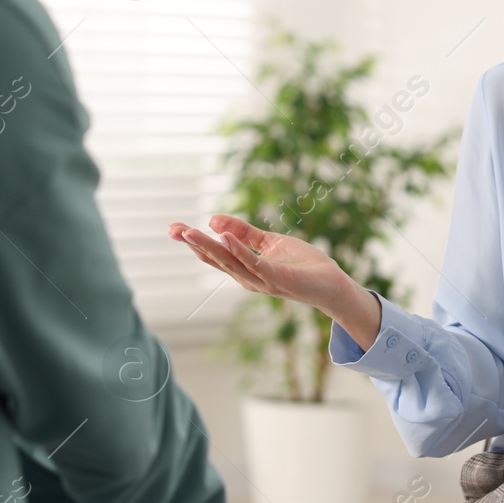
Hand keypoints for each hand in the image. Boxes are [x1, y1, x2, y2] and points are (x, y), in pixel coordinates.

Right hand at [167, 214, 350, 311]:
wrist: (331, 282)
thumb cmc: (301, 264)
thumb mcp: (269, 242)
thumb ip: (244, 232)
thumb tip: (213, 219)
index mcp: (244, 269)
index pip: (213, 255)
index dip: (193, 242)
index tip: (173, 228)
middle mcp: (248, 277)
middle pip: (215, 259)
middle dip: (193, 244)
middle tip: (172, 229)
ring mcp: (261, 280)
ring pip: (229, 262)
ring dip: (209, 246)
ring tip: (189, 232)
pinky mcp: (277, 279)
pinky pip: (254, 263)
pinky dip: (239, 250)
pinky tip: (225, 237)